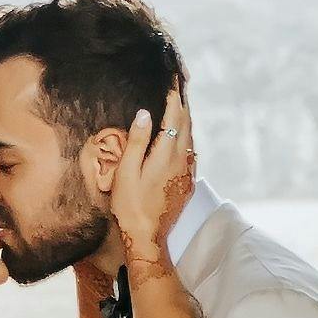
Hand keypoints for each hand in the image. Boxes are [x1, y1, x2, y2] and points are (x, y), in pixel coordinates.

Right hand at [109, 89, 196, 271]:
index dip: (174, 96)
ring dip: (185, 120)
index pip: (174, 117)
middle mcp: (182, 161)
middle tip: (178, 86)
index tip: (173, 79)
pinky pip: (190, 153)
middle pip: (187, 125)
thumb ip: (136, 141)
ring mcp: (187, 173)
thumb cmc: (130, 206)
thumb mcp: (126, 172)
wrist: (148, 237)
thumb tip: (144, 114)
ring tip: (179, 105)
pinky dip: (186, 138)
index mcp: (166, 155)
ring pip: (190, 138)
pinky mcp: (188, 183)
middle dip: (183, 104)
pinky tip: (181, 137)